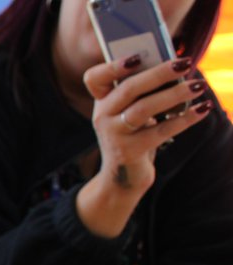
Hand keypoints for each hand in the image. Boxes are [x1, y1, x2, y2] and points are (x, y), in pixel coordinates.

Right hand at [78, 56, 211, 236]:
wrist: (123, 175)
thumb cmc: (134, 133)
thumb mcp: (131, 111)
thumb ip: (144, 90)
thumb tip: (176, 67)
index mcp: (102, 101)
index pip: (95, 78)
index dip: (113, 66)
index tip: (138, 56)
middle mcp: (103, 117)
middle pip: (128, 89)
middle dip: (159, 73)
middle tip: (185, 63)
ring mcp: (114, 135)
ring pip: (143, 109)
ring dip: (174, 94)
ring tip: (198, 85)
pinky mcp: (130, 152)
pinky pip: (161, 131)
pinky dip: (185, 119)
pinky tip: (202, 109)